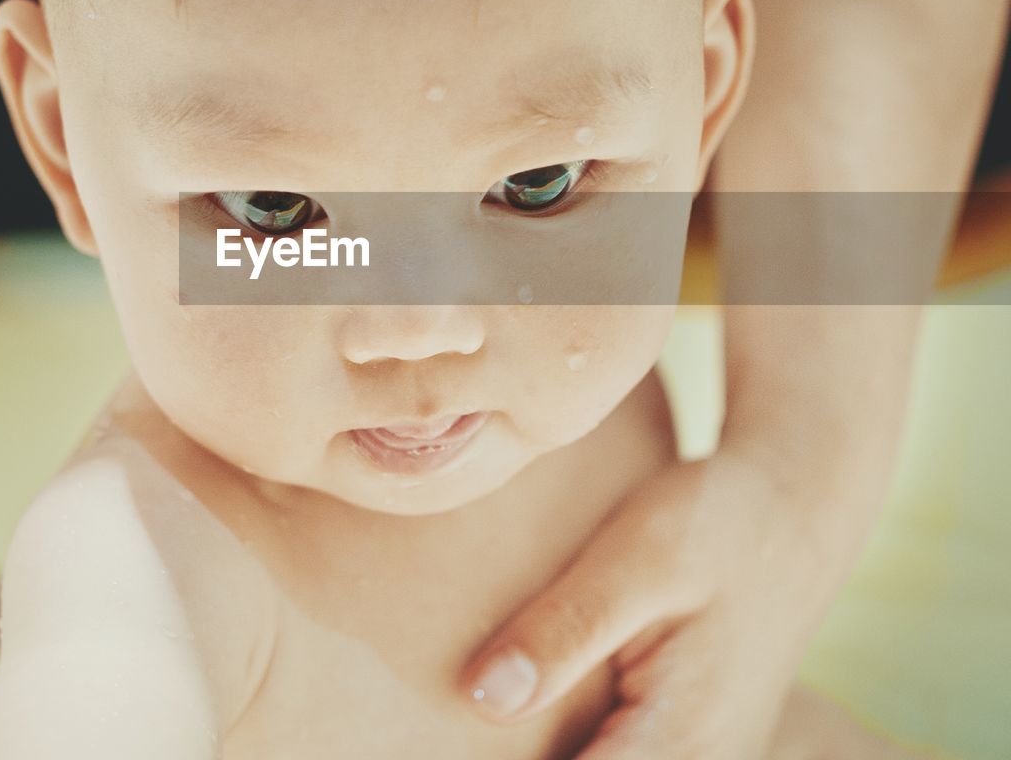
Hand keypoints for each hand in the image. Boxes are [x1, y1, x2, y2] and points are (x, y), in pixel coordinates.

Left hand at [458, 446, 841, 758]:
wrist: (797, 505)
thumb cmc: (716, 523)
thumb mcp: (635, 561)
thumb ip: (563, 631)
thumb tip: (482, 701)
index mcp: (680, 745)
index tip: (443, 742)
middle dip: (519, 755)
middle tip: (442, 723)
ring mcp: (699, 758)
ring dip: (543, 745)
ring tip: (485, 719)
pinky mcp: (689, 737)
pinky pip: (623, 753)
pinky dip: (572, 739)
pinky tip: (528, 707)